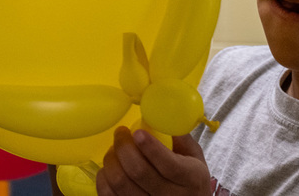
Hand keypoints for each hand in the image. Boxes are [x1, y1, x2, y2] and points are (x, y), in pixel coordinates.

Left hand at [96, 126, 210, 194]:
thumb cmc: (190, 180)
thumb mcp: (195, 157)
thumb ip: (180, 136)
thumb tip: (160, 114)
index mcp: (190, 178)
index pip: (169, 165)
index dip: (150, 147)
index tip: (137, 132)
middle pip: (139, 172)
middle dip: (124, 147)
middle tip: (121, 133)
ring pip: (121, 184)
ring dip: (111, 161)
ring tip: (114, 150)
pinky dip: (103, 179)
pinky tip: (108, 168)